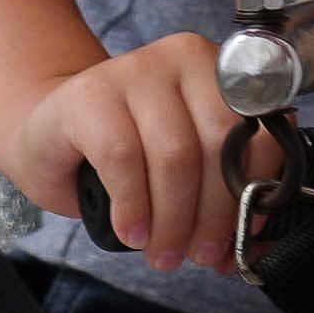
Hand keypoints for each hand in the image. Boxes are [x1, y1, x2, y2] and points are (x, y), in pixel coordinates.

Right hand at [3, 36, 245, 271]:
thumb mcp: (186, 166)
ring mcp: (133, 69)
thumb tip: (251, 241)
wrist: (53, 131)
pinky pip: (123, 158)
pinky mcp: (89, 94)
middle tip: (200, 254)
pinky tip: (132, 232)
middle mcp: (181, 58)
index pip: (260, 129)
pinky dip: (133, 206)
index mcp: (220, 71)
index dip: (257, 186)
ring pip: (174, 154)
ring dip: (173, 218)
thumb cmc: (129, 152)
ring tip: (163, 252)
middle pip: (218, 143)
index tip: (246, 228)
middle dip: (213, 213)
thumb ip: (222, 195)